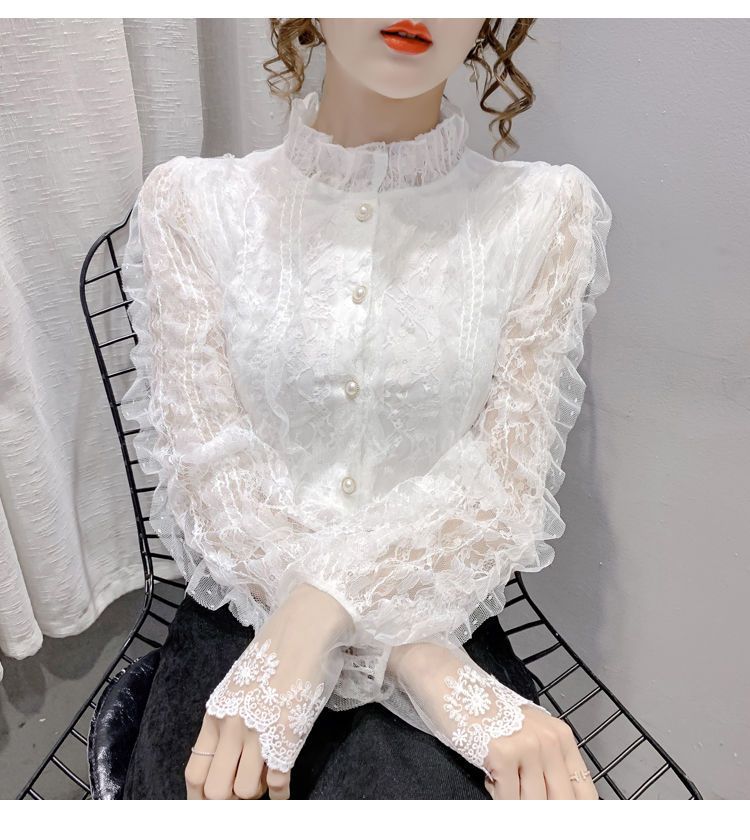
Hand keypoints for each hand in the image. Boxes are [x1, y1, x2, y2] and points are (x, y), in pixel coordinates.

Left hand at [185, 583, 352, 799]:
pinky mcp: (288, 733)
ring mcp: (260, 730)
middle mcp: (232, 725)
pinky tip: (283, 787)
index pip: (195, 774)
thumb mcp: (241, 684)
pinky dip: (281, 792)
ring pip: (245, 791)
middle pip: (216, 791)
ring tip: (266, 780)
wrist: (307, 624)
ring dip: (256, 792)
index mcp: (217, 713)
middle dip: (228, 802)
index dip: (201, 800)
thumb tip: (226, 757)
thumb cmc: (277, 650)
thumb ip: (230, 718)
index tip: (213, 806)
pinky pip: (278, 782)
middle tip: (243, 796)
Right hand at [388, 641, 597, 799]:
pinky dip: (496, 795)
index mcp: (561, 736)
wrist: (449, 682)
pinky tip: (488, 774)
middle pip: (561, 803)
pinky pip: (507, 799)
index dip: (575, 816)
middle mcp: (550, 740)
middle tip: (519, 800)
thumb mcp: (525, 733)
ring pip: (532, 805)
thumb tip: (555, 807)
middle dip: (542, 815)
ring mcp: (527, 745)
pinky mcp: (503, 753)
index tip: (565, 825)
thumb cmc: (483, 711)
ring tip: (500, 780)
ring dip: (514, 802)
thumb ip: (545, 767)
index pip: (584, 793)